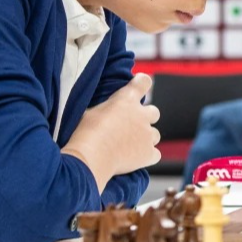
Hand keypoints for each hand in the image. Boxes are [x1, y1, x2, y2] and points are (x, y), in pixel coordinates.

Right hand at [62, 73, 159, 187]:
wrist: (91, 155)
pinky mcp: (148, 153)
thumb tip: (105, 112)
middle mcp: (141, 115)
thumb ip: (106, 109)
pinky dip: (147, 156)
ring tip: (131, 145)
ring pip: (155, 135)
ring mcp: (147, 135)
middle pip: (154, 112)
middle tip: (131, 125)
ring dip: (146, 138)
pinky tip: (135, 159)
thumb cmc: (86, 132)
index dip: (142, 83)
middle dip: (145, 118)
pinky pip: (155, 154)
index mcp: (127, 99)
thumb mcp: (91, 111)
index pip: (144, 82)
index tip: (138, 86)